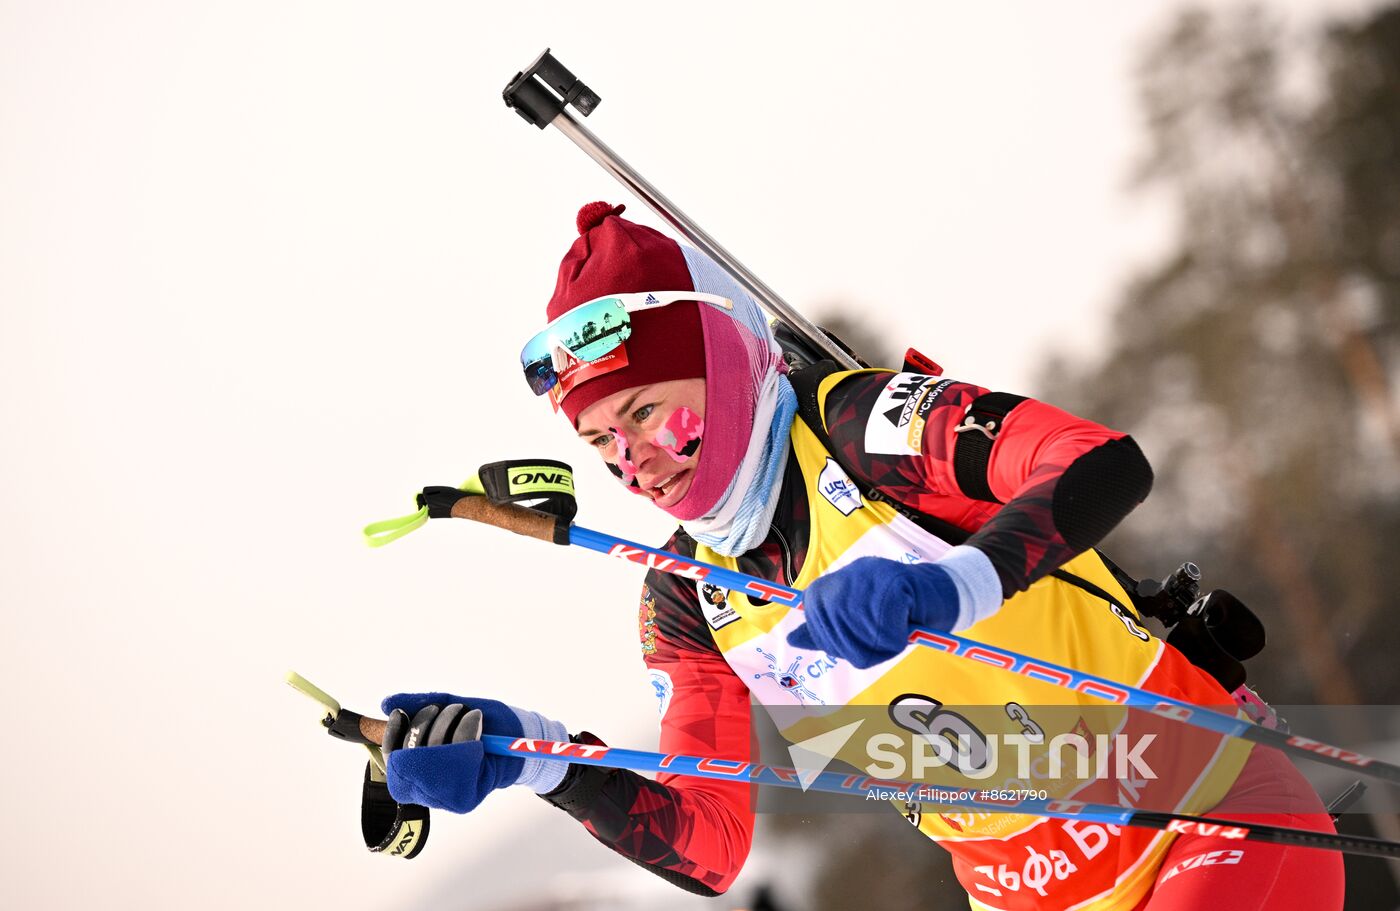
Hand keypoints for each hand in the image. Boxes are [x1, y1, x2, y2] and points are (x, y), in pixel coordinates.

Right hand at [381, 692, 567, 812]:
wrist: (523, 736)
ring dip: (449, 722)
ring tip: (468, 714)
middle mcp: (427, 790)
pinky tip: (476, 723)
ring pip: (430, 755)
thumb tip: (386, 704)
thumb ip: (419, 705)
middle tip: (450, 709)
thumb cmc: (487, 723)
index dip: (392, 735)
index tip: (401, 713)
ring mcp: (445, 797)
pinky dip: (465, 731)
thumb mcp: (451, 707)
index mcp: (419, 770)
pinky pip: (455, 759)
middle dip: (425, 722)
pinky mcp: (465, 798)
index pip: (390, 758)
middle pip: (407, 756)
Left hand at [786, 546, 1002, 668]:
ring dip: (879, 645)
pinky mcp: (896, 584)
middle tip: (879, 644)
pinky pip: (884, 628)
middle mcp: (853, 572)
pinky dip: (896, 640)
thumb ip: (827, 631)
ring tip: (895, 636)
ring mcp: (874, 574)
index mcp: (840, 579)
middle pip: (834, 621)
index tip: (852, 644)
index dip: (829, 635)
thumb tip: (792, 640)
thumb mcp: (860, 626)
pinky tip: (906, 630)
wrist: (945, 595)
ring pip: (858, 628)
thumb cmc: (902, 615)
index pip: (814, 609)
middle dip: (854, 645)